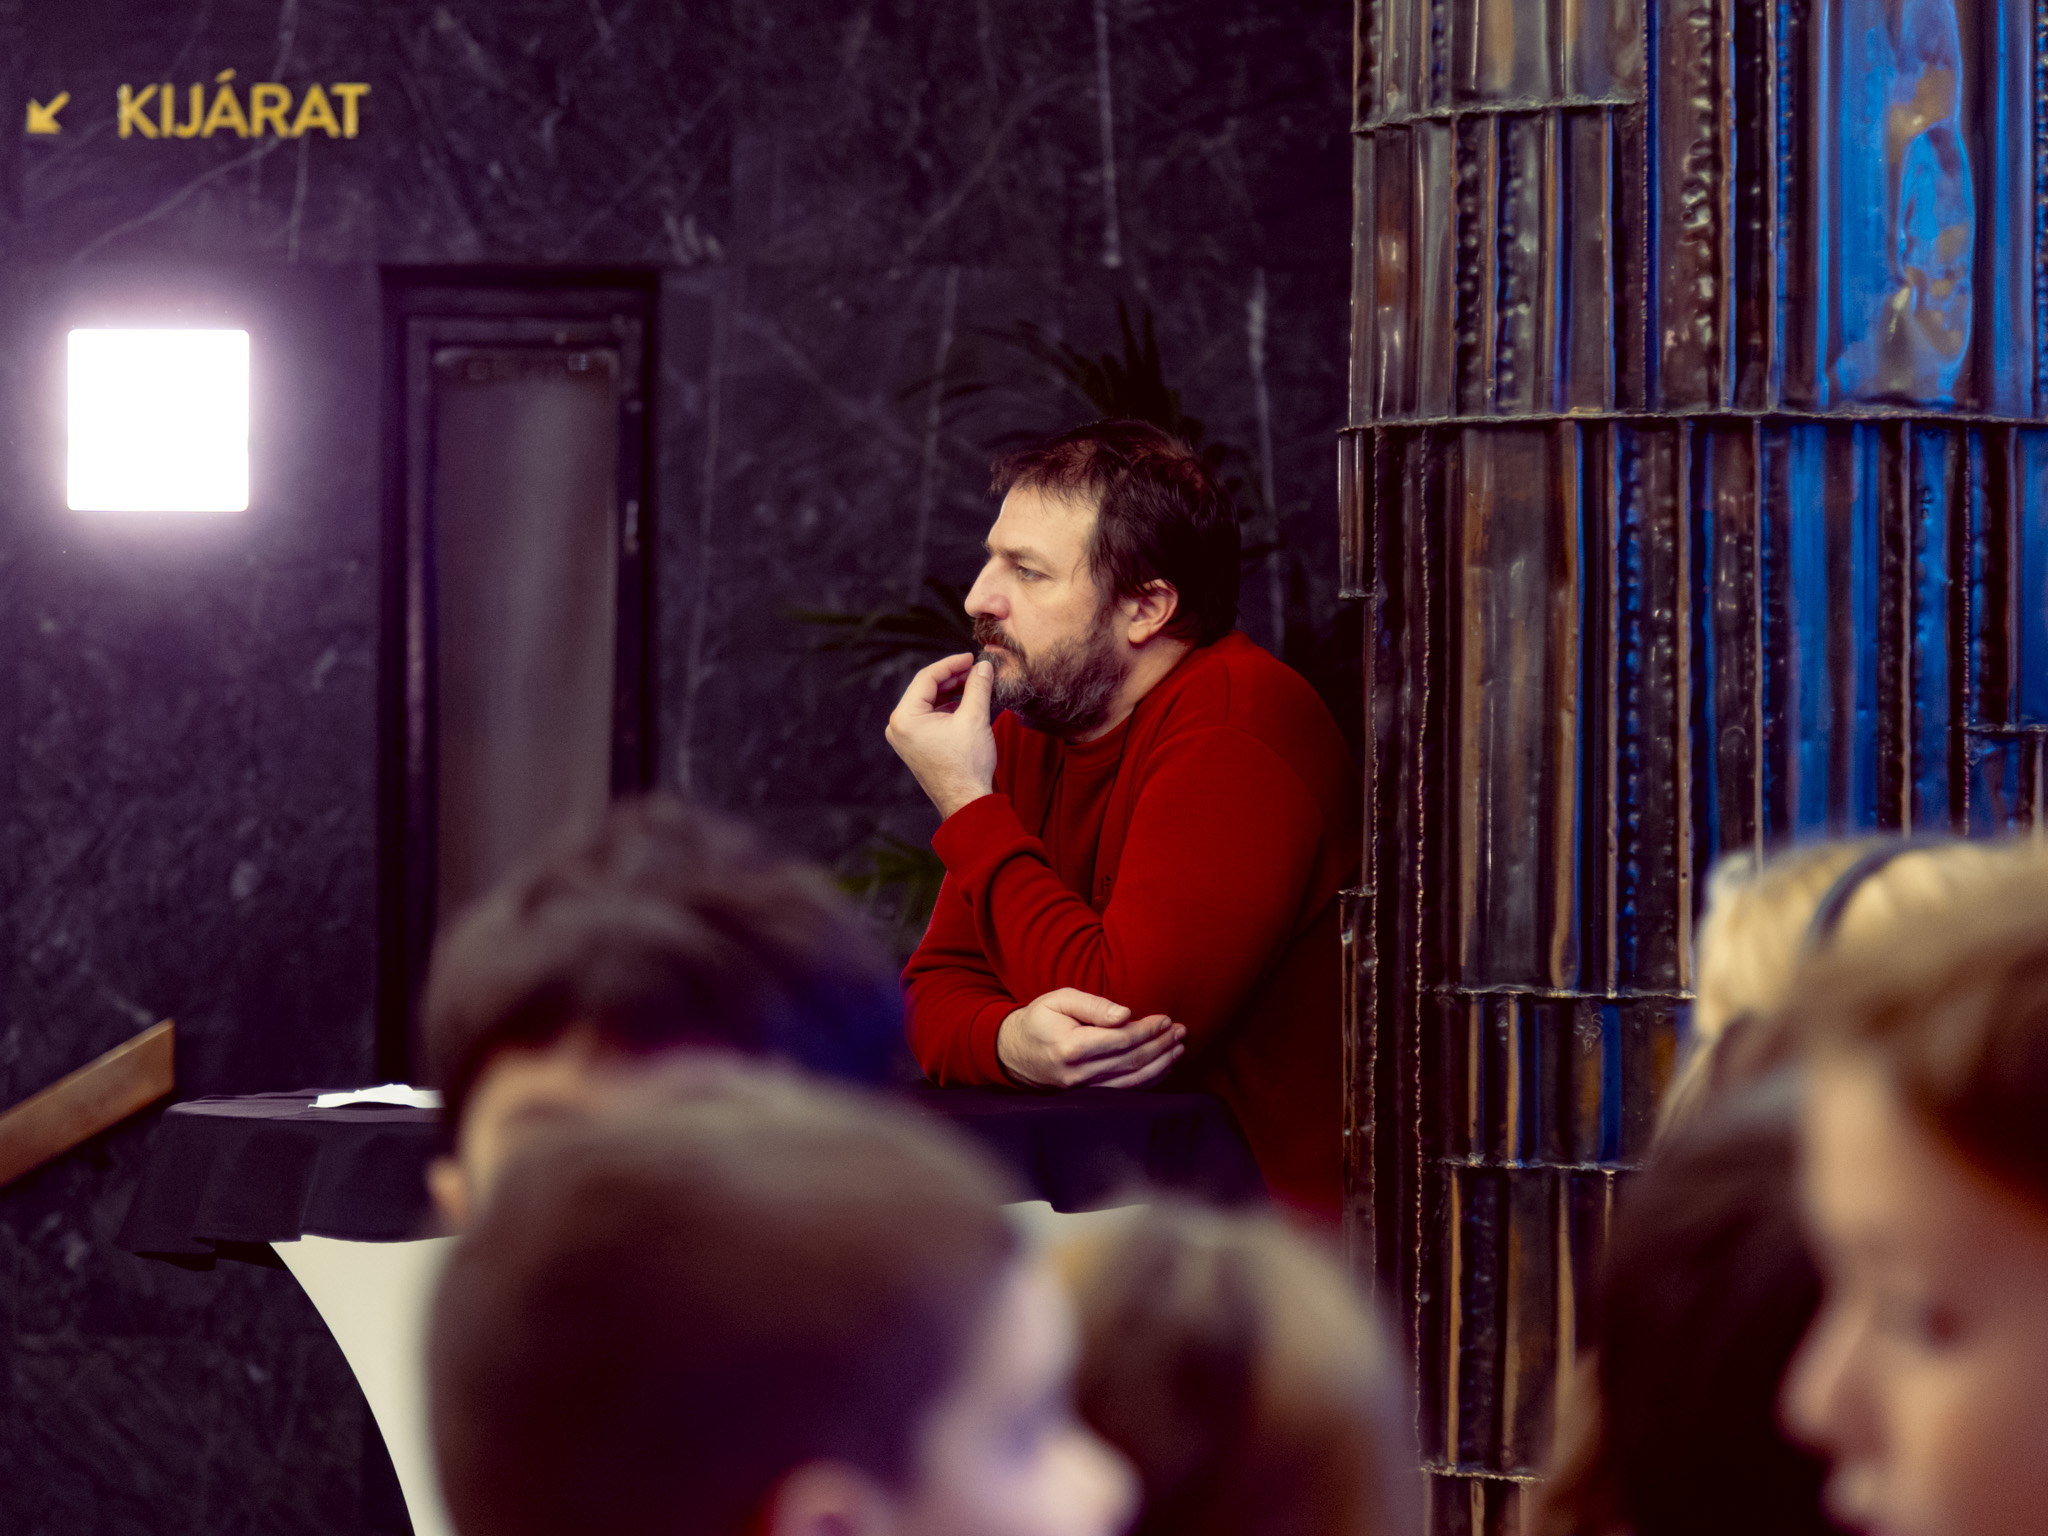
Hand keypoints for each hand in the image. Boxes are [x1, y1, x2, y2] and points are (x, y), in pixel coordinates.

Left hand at [886, 652, 998, 819]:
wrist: (967, 801)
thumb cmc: (967, 764)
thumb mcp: (975, 717)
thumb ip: (978, 686)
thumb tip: (983, 666)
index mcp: (905, 717)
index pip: (927, 677)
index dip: (952, 664)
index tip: (971, 657)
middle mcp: (898, 726)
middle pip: (926, 689)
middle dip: (952, 677)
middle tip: (976, 669)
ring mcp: (905, 737)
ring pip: (928, 702)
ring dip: (951, 692)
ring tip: (975, 684)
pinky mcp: (915, 745)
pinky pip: (929, 717)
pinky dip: (947, 707)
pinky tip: (966, 704)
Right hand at [996, 988, 1186, 1089]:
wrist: (1014, 1053)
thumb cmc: (1039, 1020)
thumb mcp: (1059, 1000)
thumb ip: (1092, 1005)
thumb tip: (1125, 1015)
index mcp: (1071, 1046)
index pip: (1121, 1040)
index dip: (1148, 1030)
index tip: (1166, 1020)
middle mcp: (1078, 1073)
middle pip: (1131, 1061)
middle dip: (1161, 1046)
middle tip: (1180, 1031)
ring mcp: (1083, 1090)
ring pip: (1133, 1081)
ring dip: (1161, 1064)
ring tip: (1178, 1047)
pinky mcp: (1088, 1097)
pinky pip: (1125, 1092)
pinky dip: (1148, 1080)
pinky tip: (1163, 1067)